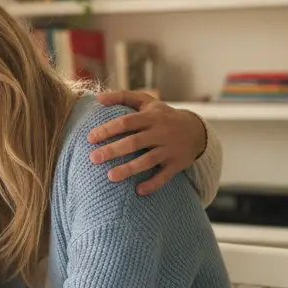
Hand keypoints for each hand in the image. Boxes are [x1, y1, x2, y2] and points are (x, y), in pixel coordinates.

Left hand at [88, 90, 206, 195]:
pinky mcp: (177, 164)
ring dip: (129, 169)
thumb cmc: (162, 115)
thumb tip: (98, 97)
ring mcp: (170, 149)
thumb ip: (123, 97)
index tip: (90, 138)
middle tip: (93, 158)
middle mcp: (161, 132)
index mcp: (151, 117)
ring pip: (148, 160)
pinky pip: (165, 176)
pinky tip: (138, 191)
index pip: (127, 122)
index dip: (108, 129)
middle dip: (113, 150)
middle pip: (134, 142)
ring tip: (110, 177)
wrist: (196, 130)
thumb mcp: (146, 101)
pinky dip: (153, 184)